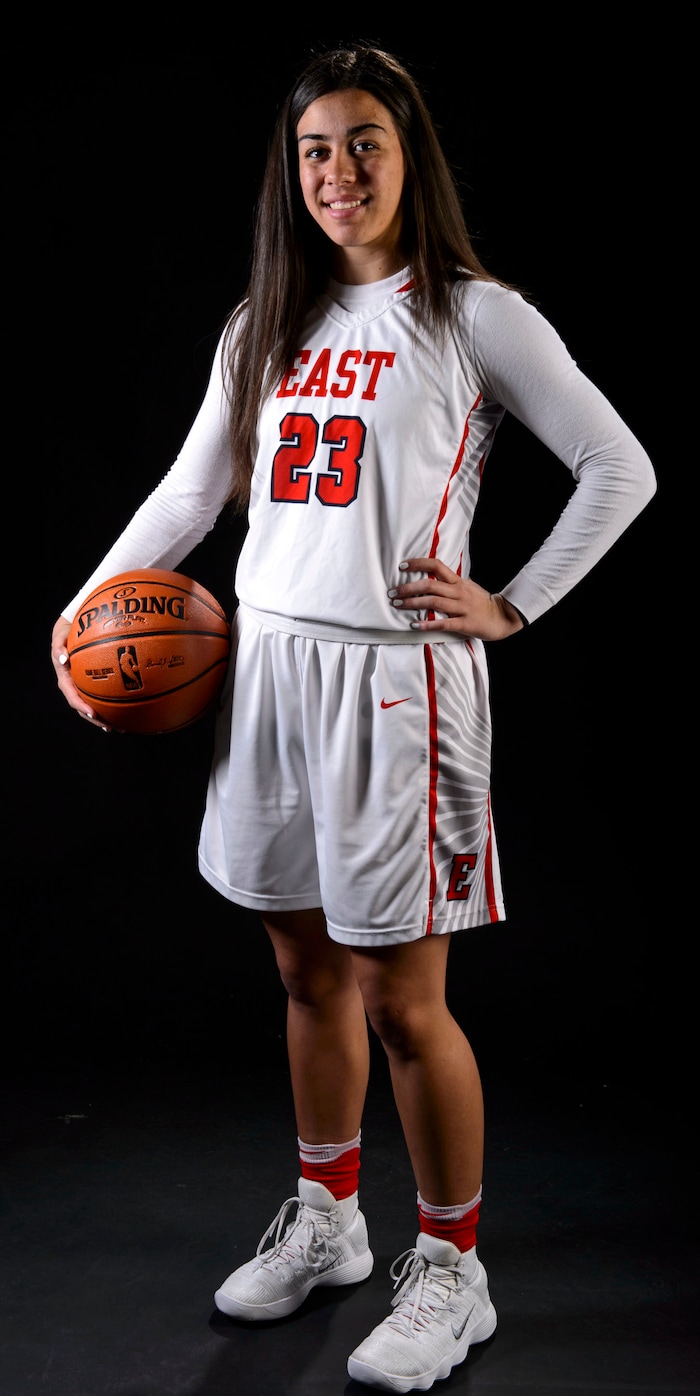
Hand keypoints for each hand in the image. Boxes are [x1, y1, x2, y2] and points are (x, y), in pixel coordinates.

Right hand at [51, 616, 111, 729]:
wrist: (67, 636)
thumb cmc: (64, 637)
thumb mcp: (59, 640)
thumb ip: (58, 648)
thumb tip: (62, 658)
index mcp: (65, 681)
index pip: (73, 698)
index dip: (82, 707)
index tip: (93, 713)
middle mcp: (73, 688)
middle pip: (84, 709)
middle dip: (96, 720)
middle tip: (110, 727)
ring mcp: (81, 688)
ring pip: (93, 707)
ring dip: (104, 719)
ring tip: (120, 728)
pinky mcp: (90, 686)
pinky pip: (100, 698)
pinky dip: (111, 706)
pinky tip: (126, 712)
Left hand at [387, 557, 524, 640]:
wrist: (503, 617)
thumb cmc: (481, 603)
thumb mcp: (467, 586)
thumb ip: (450, 583)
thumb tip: (431, 577)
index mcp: (458, 581)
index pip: (436, 566)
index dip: (418, 564)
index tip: (402, 566)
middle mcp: (459, 592)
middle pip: (430, 585)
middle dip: (408, 588)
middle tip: (392, 592)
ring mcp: (462, 607)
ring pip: (434, 602)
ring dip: (413, 603)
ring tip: (398, 605)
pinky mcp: (465, 623)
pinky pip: (444, 623)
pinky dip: (428, 624)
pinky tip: (414, 625)